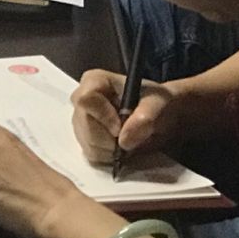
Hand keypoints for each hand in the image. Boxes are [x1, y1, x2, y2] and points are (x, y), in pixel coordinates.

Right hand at [72, 70, 187, 166]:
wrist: (158, 115)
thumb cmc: (155, 101)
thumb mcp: (158, 103)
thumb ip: (144, 117)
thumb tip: (124, 140)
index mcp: (94, 80)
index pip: (86, 100)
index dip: (103, 117)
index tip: (121, 130)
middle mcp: (81, 98)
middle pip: (85, 125)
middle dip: (110, 139)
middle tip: (131, 137)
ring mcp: (80, 120)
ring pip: (88, 144)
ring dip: (112, 150)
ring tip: (129, 140)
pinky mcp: (84, 138)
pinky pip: (92, 155)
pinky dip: (109, 157)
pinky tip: (121, 147)